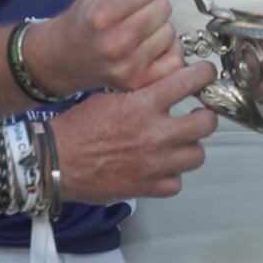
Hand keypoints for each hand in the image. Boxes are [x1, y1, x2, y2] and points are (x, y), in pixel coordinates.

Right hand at [27, 0, 183, 94]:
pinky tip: (147, 50)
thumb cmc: (87, 15)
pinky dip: (166, 52)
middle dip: (152, 7)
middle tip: (133, 16)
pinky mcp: (139, 83)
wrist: (65, 57)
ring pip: (170, 32)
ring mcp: (127, 67)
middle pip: (163, 8)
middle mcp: (114, 43)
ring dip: (159, 30)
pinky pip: (176, 60)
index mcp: (102, 14)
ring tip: (137, 34)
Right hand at [53, 61, 218, 201]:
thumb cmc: (77, 129)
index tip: (207, 75)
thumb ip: (141, 93)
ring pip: (197, 155)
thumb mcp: (110, 96)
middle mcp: (154, 134)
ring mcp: (154, 164)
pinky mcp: (147, 187)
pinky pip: (176, 183)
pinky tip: (162, 168)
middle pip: (206, 124)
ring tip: (179, 143)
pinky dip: (172, 176)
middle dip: (206, 116)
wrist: (55, 160)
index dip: (204, 75)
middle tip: (200, 114)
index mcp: (143, 105)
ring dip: (190, 147)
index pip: (189, 82)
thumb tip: (164, 86)